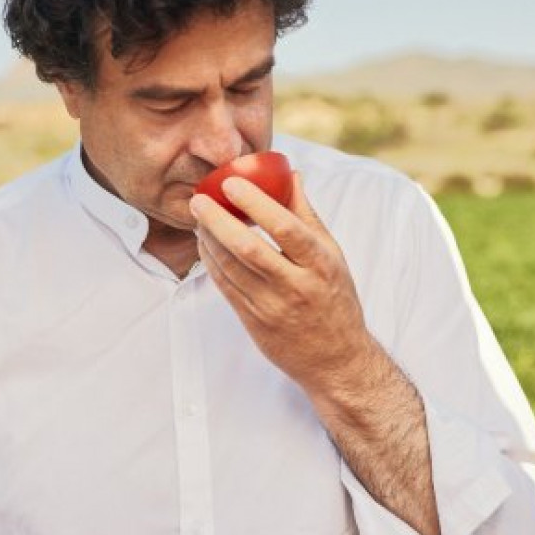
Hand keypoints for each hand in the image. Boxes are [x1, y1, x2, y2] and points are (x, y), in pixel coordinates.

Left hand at [189, 171, 370, 397]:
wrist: (336, 360)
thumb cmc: (335, 299)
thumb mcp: (332, 255)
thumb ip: (307, 215)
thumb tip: (291, 175)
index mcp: (320, 265)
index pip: (285, 228)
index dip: (255, 203)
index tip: (231, 182)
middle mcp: (296, 286)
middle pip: (249, 249)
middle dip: (218, 221)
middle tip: (198, 200)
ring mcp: (272, 307)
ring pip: (230, 268)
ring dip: (208, 240)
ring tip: (198, 218)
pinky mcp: (254, 323)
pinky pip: (225, 287)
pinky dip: (210, 263)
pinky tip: (204, 245)